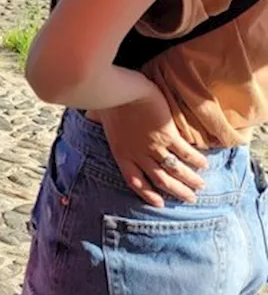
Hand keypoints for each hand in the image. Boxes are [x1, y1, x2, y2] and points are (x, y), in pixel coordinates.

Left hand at [99, 83, 208, 206]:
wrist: (120, 90)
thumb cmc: (108, 100)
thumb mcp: (101, 117)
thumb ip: (99, 121)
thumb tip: (90, 116)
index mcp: (121, 154)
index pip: (135, 181)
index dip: (148, 194)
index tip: (160, 203)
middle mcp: (138, 155)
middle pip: (160, 180)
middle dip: (177, 191)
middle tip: (190, 199)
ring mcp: (153, 147)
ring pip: (174, 170)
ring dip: (190, 180)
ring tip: (201, 186)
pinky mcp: (167, 135)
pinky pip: (185, 153)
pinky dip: (195, 161)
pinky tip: (203, 164)